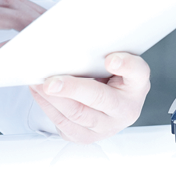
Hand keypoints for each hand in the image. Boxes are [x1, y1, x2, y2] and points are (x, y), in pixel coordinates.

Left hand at [29, 52, 149, 143]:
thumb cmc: (107, 74)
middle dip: (72, 89)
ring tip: (37, 83)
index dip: (125, 65)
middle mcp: (126, 108)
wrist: (108, 102)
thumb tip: (66, 38)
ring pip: (77, 115)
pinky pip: (64, 125)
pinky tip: (39, 93)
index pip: (137, 72)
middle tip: (51, 82)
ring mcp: (108, 127)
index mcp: (137, 83)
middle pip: (99, 98)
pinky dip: (48, 107)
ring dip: (53, 99)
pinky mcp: (88, 137)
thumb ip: (97, 51)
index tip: (110, 59)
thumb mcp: (110, 59)